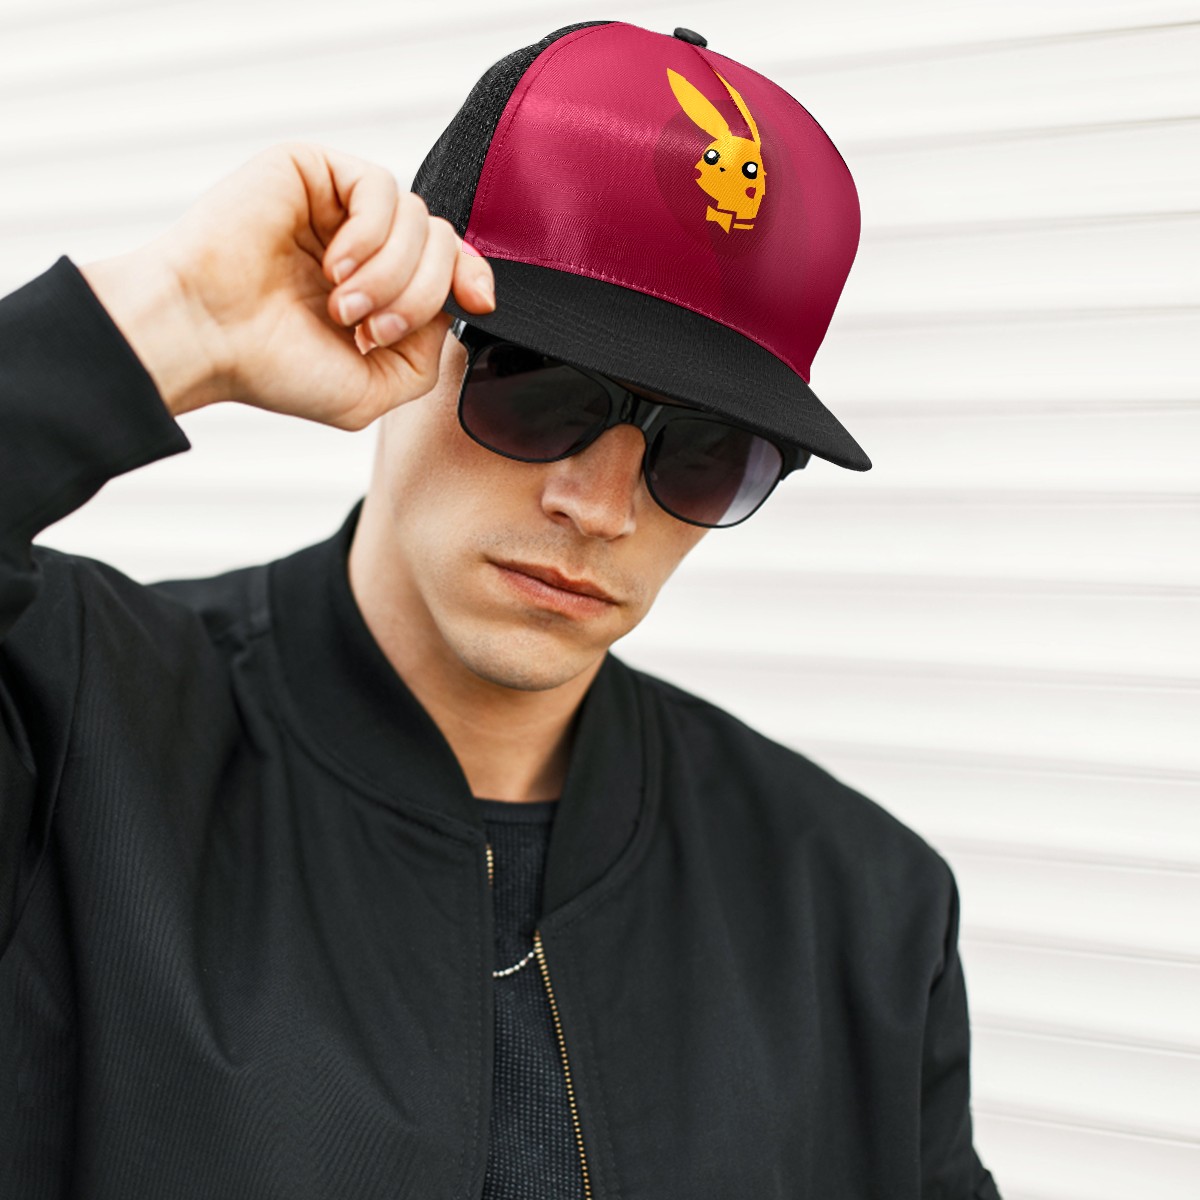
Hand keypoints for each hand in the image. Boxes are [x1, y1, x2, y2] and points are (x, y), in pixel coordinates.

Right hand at [81, 142, 496, 426]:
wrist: (205, 338)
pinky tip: (333, 266)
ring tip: (342, 305)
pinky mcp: (312, 170)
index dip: (474, 277)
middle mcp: (361, 243)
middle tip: (368, 328)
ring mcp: (336, 205)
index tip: (477, 302)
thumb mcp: (372, 391)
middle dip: (420, 295)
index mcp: (376, 287)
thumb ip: (425, 357)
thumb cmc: (273, 367)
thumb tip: (449, 312)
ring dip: (391, 274)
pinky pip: (382, 187)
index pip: (450, 264)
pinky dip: (371, 236)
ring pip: (419, 219)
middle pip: (442, 243)